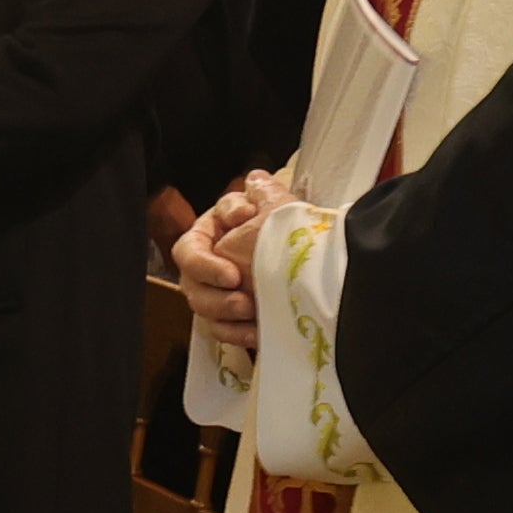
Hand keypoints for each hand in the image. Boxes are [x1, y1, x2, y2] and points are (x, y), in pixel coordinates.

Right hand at [175, 172, 289, 353]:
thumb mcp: (279, 207)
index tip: (233, 275)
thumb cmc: (296, 233)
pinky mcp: (233, 319)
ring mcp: (219, 294)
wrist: (324, 269)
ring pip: (205, 311)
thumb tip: (253, 179)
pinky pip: (224, 332)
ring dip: (226, 316)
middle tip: (244, 301)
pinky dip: (239, 334)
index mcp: (211, 235)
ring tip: (252, 314)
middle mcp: (209, 266)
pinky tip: (258, 333)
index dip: (204, 265)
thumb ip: (261, 192)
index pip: (188, 251)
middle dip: (216, 296)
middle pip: (192, 286)